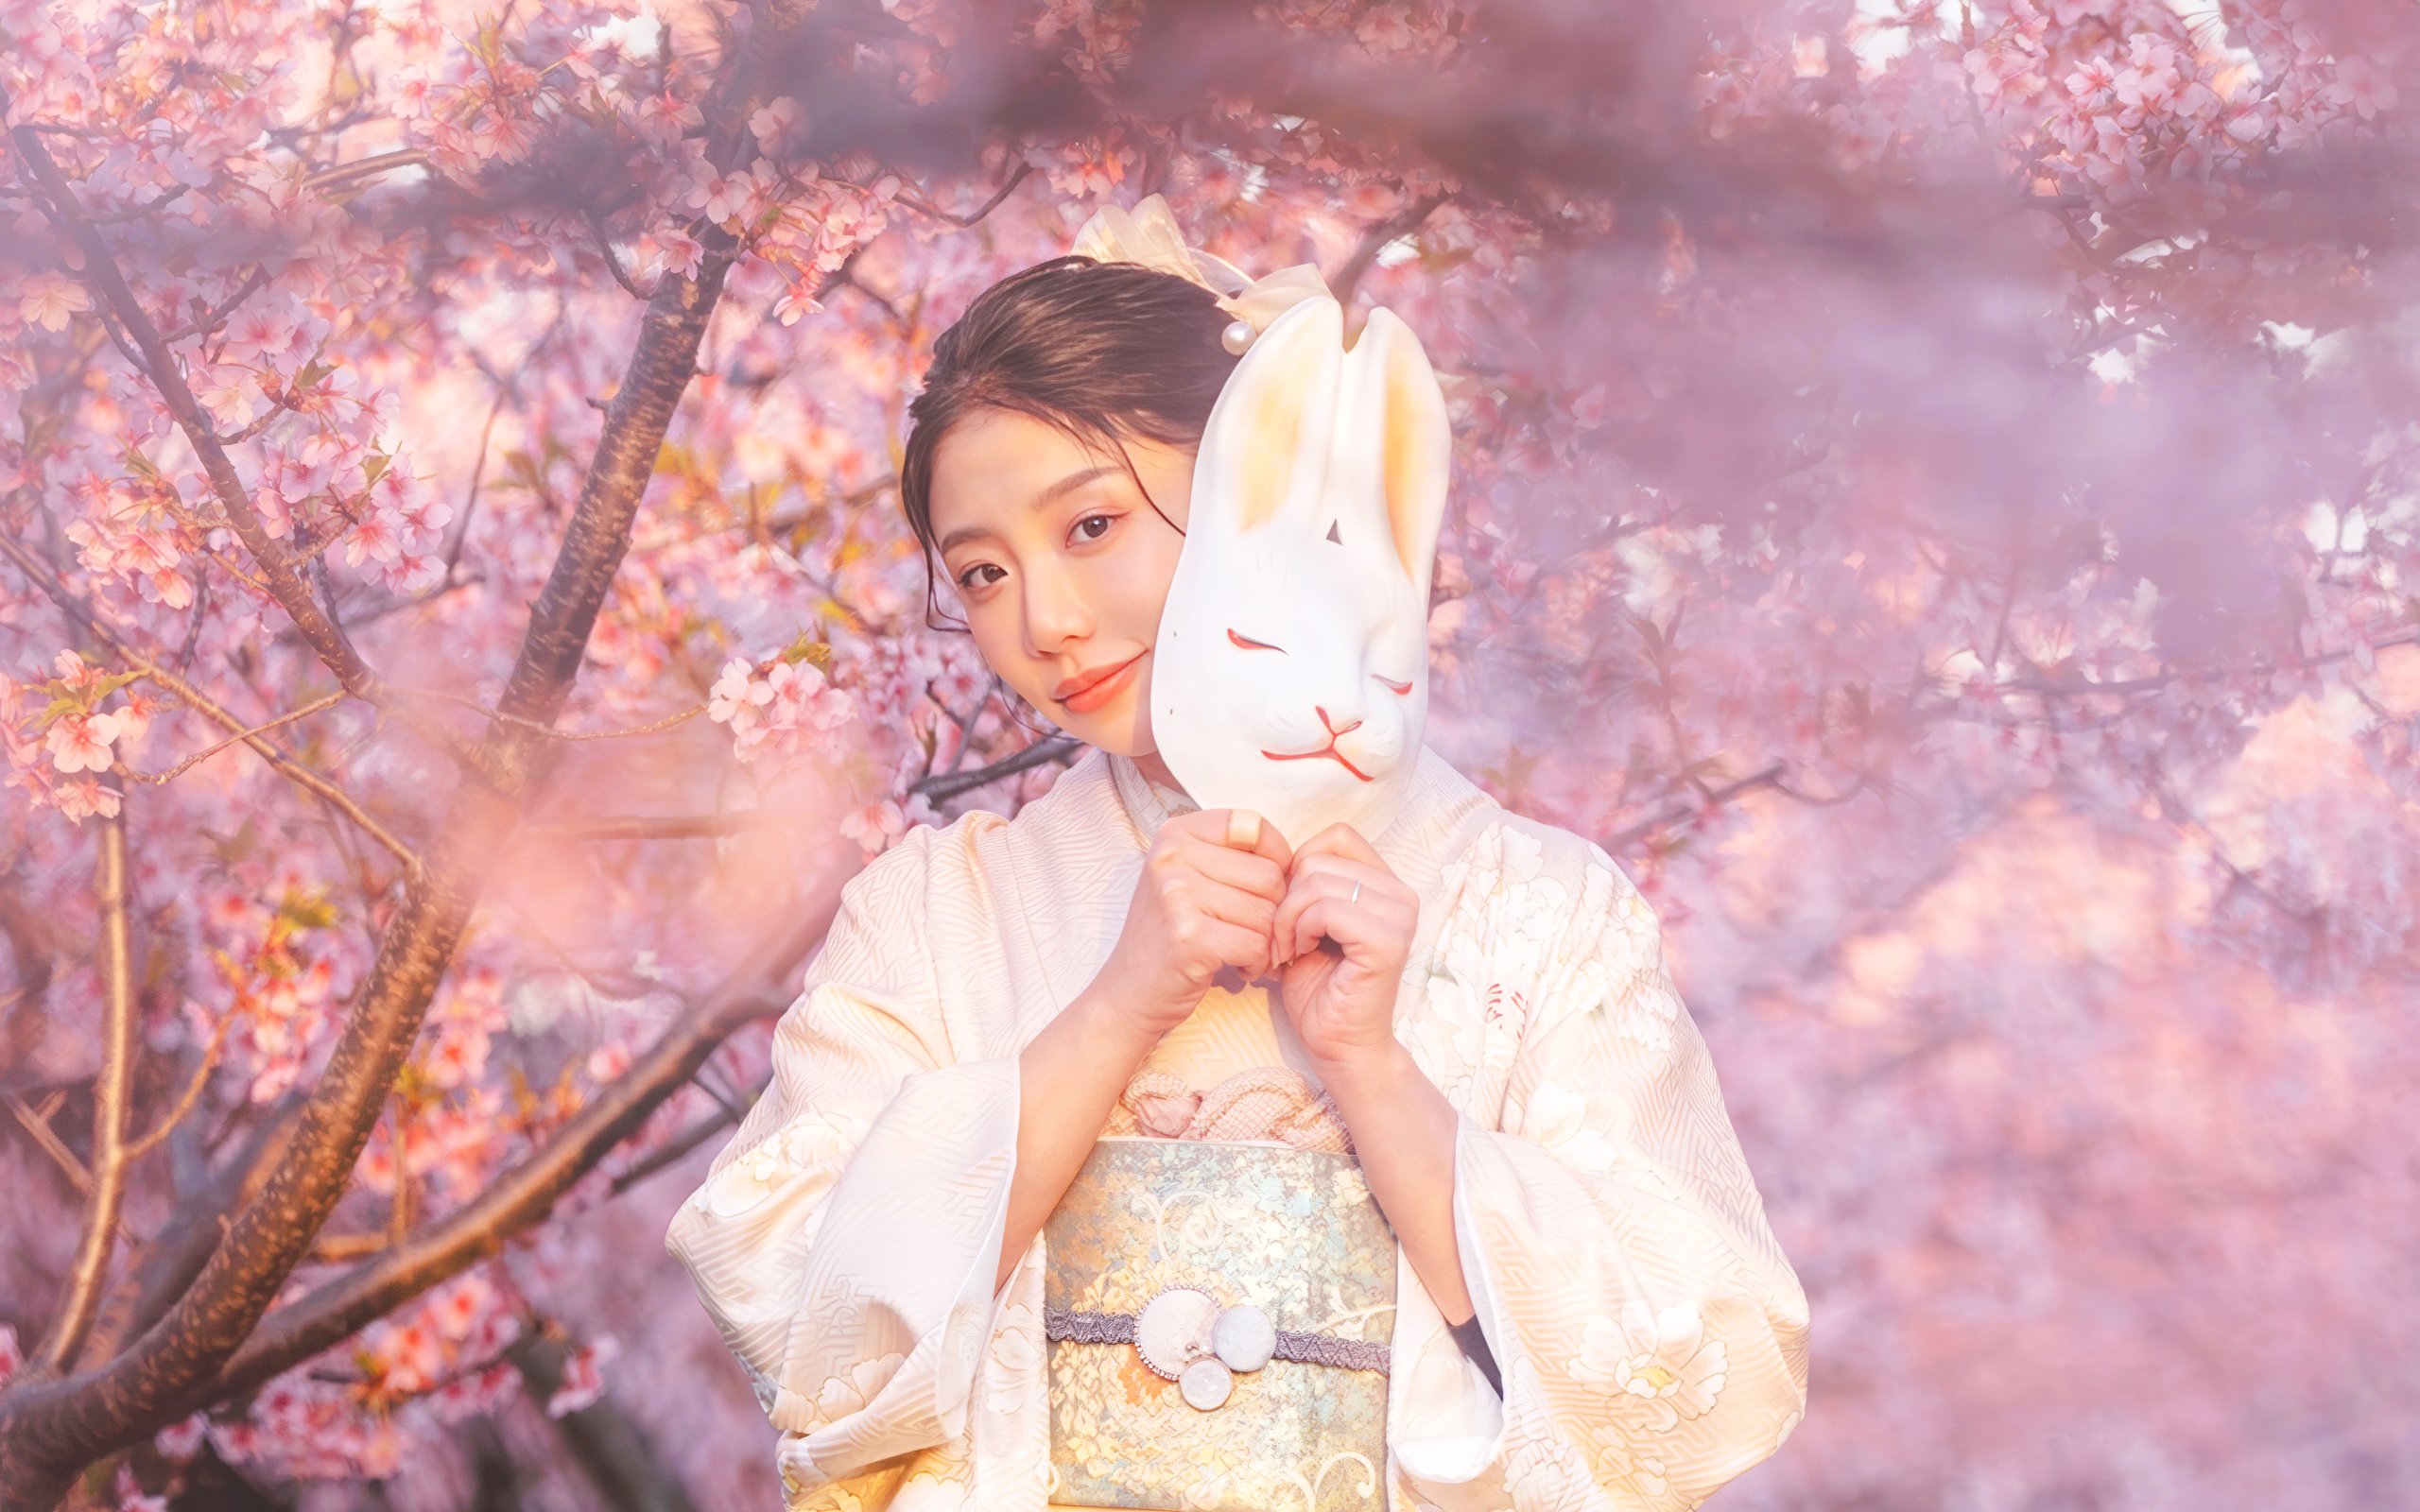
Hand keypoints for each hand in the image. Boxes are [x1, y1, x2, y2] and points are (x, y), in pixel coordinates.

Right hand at [1092, 807, 1295, 1040]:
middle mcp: (1172, 856)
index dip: (1276, 858)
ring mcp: (1177, 894)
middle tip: (1251, 933)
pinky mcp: (1189, 936)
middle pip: (1269, 875)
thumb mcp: (1189, 878)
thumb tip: (1298, 861)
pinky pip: (1257, 944)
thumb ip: (1232, 857)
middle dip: (1273, 912)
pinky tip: (1238, 967)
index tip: (1266, 890)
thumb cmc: (1171, 935)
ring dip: (1266, 943)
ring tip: (1241, 951)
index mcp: (1176, 833)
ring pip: (1268, 913)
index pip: (1254, 826)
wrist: (1128, 992)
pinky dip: (1257, 963)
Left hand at [1268, 823, 1418, 1067]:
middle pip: (1318, 858)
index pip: (1336, 836)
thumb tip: (1271, 852)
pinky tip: (1298, 956)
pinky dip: (1299, 931)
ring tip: (1287, 951)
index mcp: (1385, 883)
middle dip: (1285, 900)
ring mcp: (1399, 916)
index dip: (1298, 867)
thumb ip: (1303, 882)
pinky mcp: (1388, 941)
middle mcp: (1401, 893)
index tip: (1289, 912)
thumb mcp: (1305, 921)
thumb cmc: (1319, 987)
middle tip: (1280, 941)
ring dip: (1287, 919)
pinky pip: (1325, 909)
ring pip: (1316, 881)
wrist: (1339, 1046)